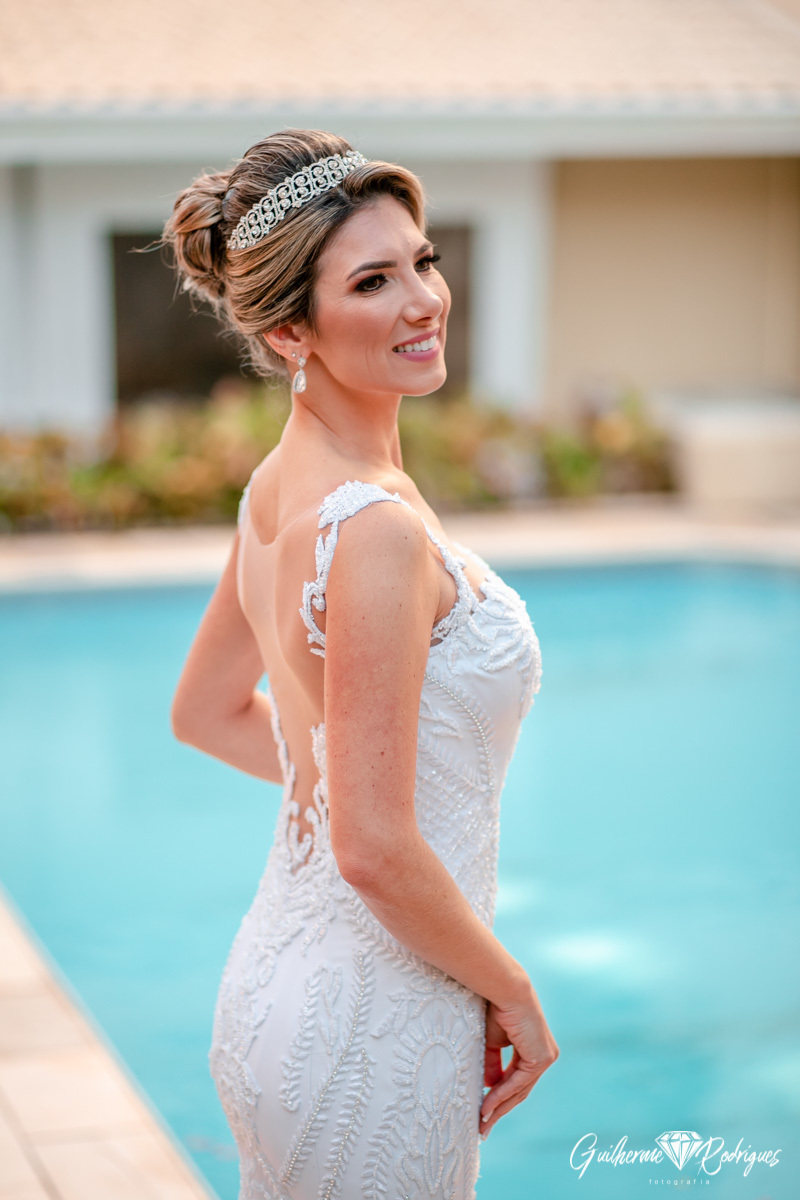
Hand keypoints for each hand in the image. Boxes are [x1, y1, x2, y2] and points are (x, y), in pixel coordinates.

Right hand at [480, 989, 558, 1138]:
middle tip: (482, 1128)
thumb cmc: (498, 1009)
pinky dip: (501, 1094)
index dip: (499, 1098)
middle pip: (519, 1091)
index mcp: (533, 1050)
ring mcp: (545, 1058)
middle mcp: (543, 1056)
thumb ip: (493, 1064)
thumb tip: (488, 1086)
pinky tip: (487, 1105)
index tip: (482, 1113)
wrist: (506, 990)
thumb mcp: (493, 1043)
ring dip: (498, 1107)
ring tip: (481, 1122)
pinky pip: (519, 1082)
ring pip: (520, 1090)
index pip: (517, 1081)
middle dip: (499, 1110)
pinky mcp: (542, 1058)